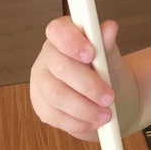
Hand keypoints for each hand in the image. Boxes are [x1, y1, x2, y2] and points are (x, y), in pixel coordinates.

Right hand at [30, 16, 119, 136]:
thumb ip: (107, 43)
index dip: (71, 42)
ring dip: (84, 108)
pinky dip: (77, 122)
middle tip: (109, 97)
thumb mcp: (109, 54)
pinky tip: (93, 122)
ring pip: (56, 96)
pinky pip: (54, 116)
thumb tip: (110, 27)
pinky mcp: (40, 105)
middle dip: (87, 85)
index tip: (91, 54)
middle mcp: (47, 57)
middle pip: (59, 68)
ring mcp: (40, 82)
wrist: (102, 93)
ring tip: (106, 115)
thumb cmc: (103, 68)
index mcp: (63, 36)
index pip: (57, 31)